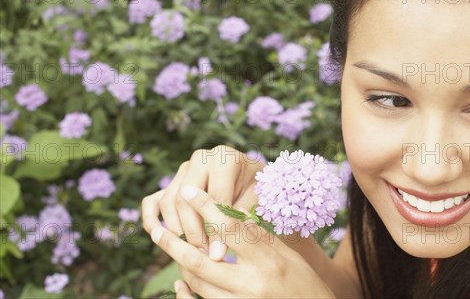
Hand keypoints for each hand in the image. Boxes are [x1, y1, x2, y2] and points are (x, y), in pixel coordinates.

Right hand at [142, 145, 263, 253]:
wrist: (251, 177)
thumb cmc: (256, 190)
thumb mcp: (256, 201)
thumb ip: (239, 223)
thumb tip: (216, 254)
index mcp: (225, 158)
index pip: (215, 196)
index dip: (216, 228)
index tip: (218, 255)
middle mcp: (201, 158)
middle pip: (186, 198)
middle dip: (193, 231)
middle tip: (202, 255)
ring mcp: (184, 168)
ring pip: (169, 201)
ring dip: (176, 229)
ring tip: (191, 251)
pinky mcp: (172, 181)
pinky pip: (153, 200)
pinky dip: (151, 220)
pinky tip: (159, 238)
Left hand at [150, 185, 334, 297]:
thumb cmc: (301, 277)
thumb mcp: (283, 250)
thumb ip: (255, 234)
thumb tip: (229, 212)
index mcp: (266, 258)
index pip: (229, 227)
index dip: (205, 207)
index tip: (187, 191)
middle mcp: (252, 283)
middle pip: (201, 260)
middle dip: (174, 243)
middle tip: (156, 229)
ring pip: (198, 284)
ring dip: (181, 266)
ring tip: (171, 250)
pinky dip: (187, 294)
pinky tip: (181, 283)